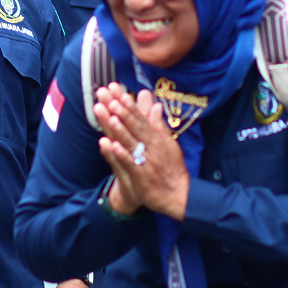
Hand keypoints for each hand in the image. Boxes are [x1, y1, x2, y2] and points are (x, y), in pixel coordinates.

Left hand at [95, 84, 189, 219]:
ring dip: (121, 130)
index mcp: (156, 139)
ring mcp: (146, 161)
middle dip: (121, 111)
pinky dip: (122, 155)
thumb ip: (158, 125)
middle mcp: (151, 147)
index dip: (128, 105)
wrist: (178, 195)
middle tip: (109, 97)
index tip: (118, 91)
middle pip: (134, 127)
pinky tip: (112, 146)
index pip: (140, 119)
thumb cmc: (171, 168)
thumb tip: (155, 105)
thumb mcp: (168, 144)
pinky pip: (131, 164)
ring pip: (131, 143)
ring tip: (110, 116)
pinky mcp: (142, 177)